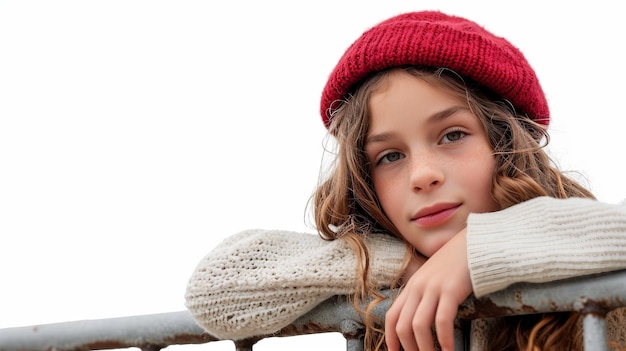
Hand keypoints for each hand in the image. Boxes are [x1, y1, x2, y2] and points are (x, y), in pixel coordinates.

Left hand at [385, 229, 471, 350]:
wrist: (475, 242)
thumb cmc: (457, 264)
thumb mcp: (434, 278)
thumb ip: (425, 295)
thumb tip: (422, 321)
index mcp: (412, 286)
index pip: (392, 316)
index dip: (391, 338)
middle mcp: (418, 287)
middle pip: (402, 325)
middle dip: (409, 348)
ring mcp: (433, 288)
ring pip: (418, 326)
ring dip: (425, 349)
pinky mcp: (450, 289)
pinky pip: (442, 320)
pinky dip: (444, 339)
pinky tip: (450, 349)